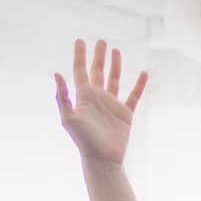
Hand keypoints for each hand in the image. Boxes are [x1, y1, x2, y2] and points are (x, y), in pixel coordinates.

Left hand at [55, 37, 147, 165]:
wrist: (102, 159)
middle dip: (98, 56)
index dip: (80, 55)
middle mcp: (97, 98)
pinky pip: (134, 96)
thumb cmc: (84, 141)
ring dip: (116, 65)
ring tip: (116, 51)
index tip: (80, 40)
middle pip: (97, 71)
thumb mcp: (69, 118)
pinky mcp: (125, 114)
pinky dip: (139, 85)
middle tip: (101, 41)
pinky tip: (144, 73)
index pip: (80, 71)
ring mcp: (112, 105)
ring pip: (115, 80)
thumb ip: (63, 96)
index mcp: (83, 97)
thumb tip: (57, 74)